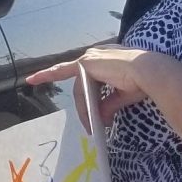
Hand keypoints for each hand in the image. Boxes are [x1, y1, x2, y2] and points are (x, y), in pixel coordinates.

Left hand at [25, 46, 175, 123]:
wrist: (148, 72)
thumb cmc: (142, 80)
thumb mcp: (122, 95)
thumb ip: (108, 104)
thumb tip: (101, 119)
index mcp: (105, 58)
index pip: (80, 70)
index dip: (57, 72)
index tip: (34, 77)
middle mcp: (95, 55)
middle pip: (82, 86)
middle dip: (83, 107)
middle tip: (89, 126)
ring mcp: (88, 59)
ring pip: (81, 90)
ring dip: (84, 109)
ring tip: (91, 126)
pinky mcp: (85, 65)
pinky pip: (79, 90)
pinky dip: (82, 106)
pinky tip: (82, 115)